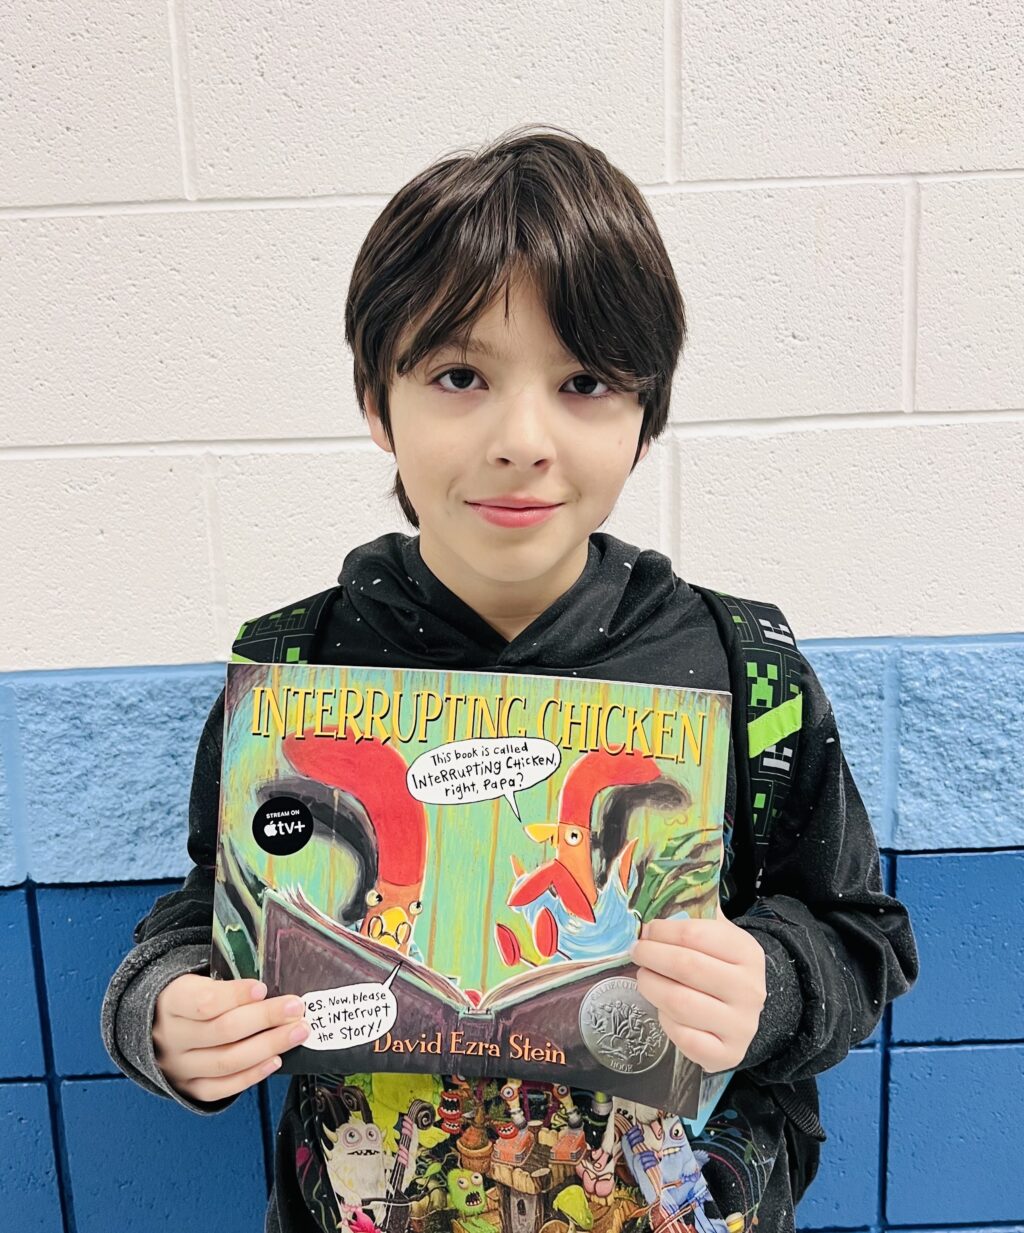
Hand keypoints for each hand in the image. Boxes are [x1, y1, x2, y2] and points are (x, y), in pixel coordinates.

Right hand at [153, 974, 309, 1102]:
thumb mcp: (198, 979)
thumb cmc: (189, 997)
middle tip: (295, 1008)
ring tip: (297, 1032)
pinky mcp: (188, 1087)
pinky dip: (252, 1075)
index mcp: (171, 1002)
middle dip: (266, 1018)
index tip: (263, 988)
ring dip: (269, 1046)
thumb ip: (228, 982)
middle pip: (223, 1031)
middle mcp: (172, 1037)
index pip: (204, 1002)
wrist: (158, 1026)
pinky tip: (275, 1060)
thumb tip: (271, 989)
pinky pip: (222, 1088)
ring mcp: (179, 1067)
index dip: (236, 996)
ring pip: (227, 1061)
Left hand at [630, 904, 766, 1072]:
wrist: (744, 1012)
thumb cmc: (720, 966)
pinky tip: (664, 1010)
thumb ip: (691, 917)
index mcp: (747, 952)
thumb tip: (651, 902)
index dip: (662, 931)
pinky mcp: (727, 1054)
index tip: (645, 931)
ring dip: (652, 987)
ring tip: (644, 978)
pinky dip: (666, 1022)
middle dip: (651, 956)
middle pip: (686, 967)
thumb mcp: (716, 936)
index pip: (695, 934)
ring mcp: (741, 1025)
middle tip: (636, 952)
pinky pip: (684, 1037)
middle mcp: (750, 989)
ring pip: (680, 1003)